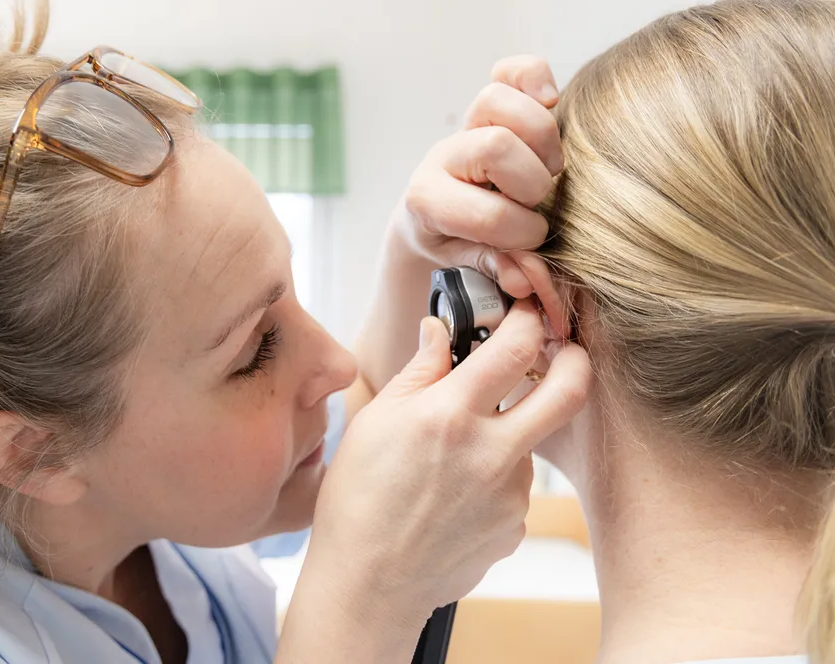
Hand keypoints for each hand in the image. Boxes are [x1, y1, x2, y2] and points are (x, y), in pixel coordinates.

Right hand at [301, 299, 591, 629]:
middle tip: (561, 352)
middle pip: (570, 390)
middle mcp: (491, 452)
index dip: (530, 319)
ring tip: (454, 458)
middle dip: (575, 359)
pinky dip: (493, 480)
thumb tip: (440, 330)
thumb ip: (420, 370)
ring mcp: (510, 494)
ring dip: (510, 434)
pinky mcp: (516, 527)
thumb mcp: (376, 420)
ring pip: (532, 442)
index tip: (527, 315)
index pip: (516, 346)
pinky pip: (516, 487)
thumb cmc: (358, 499)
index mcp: (450, 414)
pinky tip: (453, 495)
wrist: (368, 582)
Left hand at [392, 56, 568, 336]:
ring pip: (500, 102)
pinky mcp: (488, 105)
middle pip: (497, 146)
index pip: (488, 215)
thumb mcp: (464, 265)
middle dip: (533, 182)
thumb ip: (493, 268)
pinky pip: (512, 71)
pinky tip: (550, 104)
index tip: (529, 241)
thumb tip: (523, 279)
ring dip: (541, 138)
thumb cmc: (454, 244)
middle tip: (537, 201)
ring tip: (547, 166)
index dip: (522, 233)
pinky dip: (536, 80)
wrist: (432, 217)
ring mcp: (464, 127)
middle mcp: (441, 156)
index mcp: (427, 201)